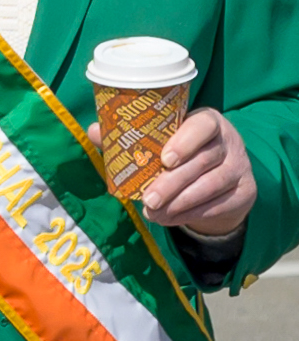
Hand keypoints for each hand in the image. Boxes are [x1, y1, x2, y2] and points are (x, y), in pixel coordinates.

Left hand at [133, 108, 254, 239]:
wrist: (217, 182)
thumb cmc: (179, 155)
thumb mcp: (160, 142)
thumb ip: (130, 137)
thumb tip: (95, 130)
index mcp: (207, 121)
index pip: (203, 125)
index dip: (185, 141)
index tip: (165, 159)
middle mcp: (229, 141)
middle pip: (203, 160)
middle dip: (172, 182)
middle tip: (148, 199)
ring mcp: (240, 166)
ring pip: (212, 184)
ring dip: (180, 202)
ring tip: (154, 212)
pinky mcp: (246, 190)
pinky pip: (219, 203)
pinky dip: (191, 213)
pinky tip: (170, 218)